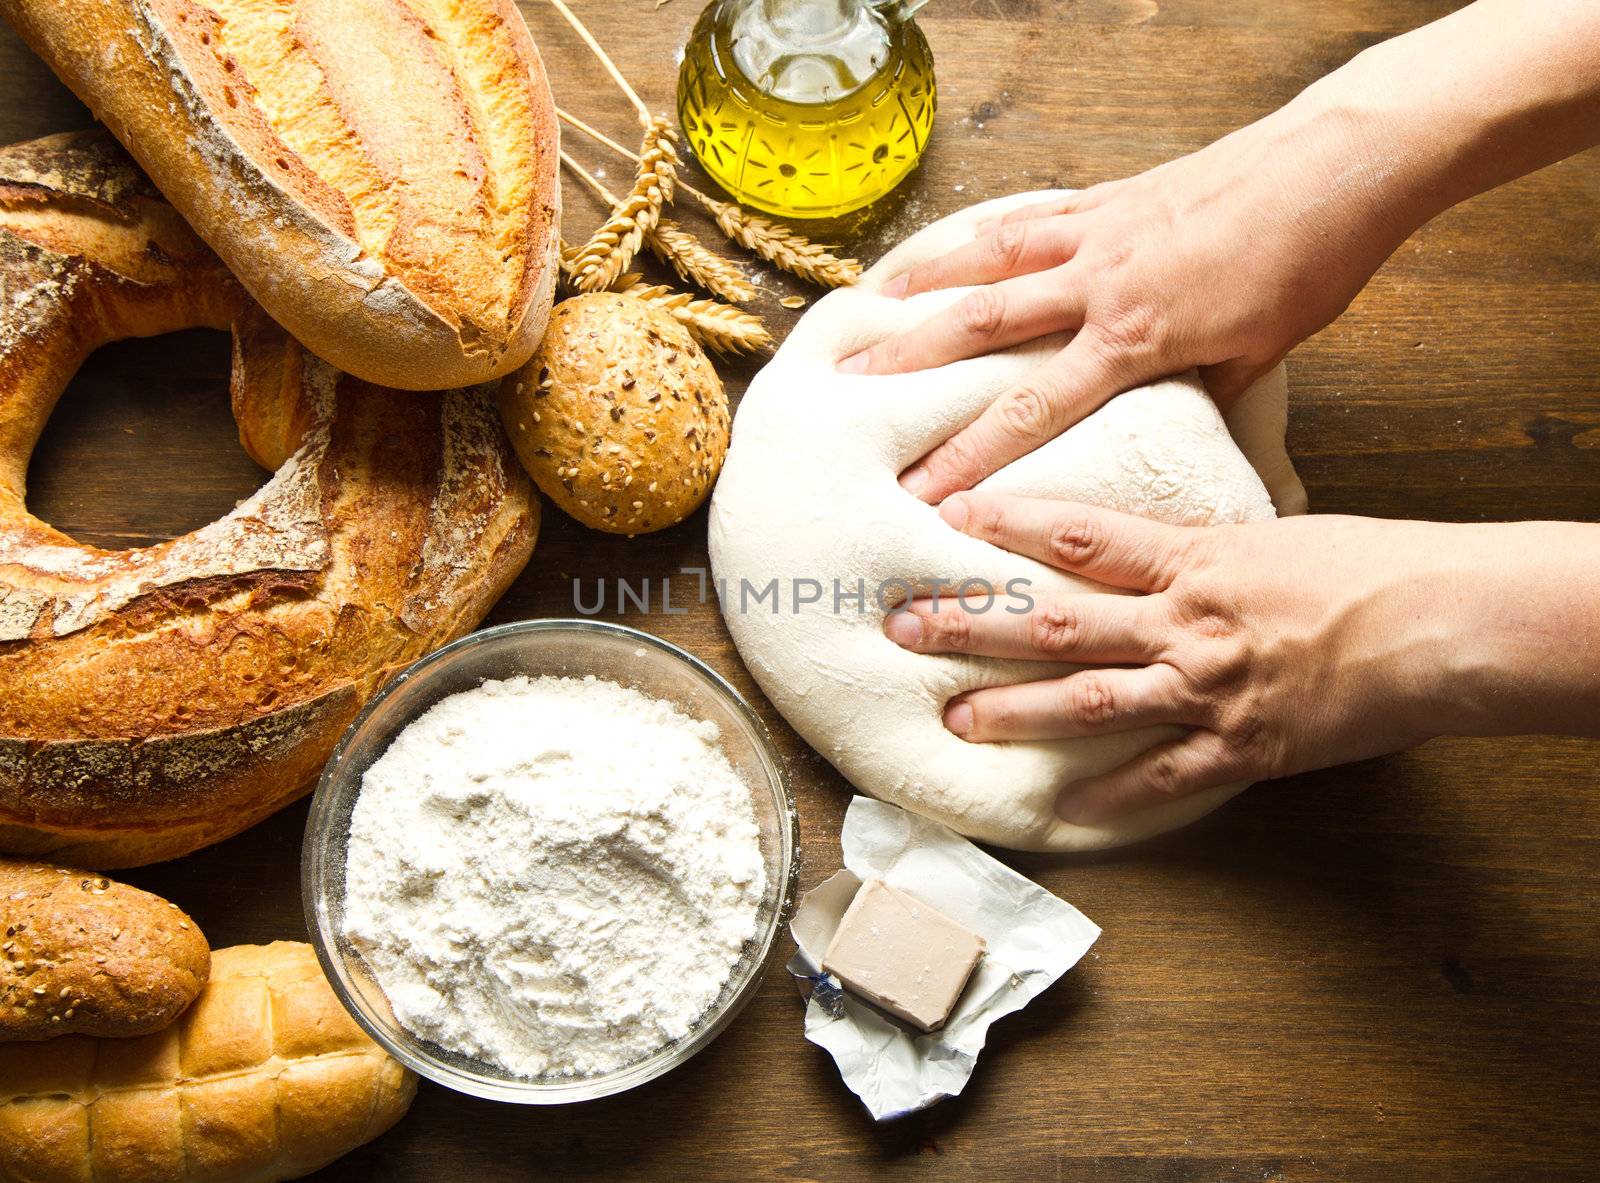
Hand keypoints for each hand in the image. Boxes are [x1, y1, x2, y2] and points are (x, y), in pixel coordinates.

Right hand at [840, 100, 1409, 502]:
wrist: (1334, 167)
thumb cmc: (1304, 267)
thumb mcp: (1259, 358)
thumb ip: (1204, 400)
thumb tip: (1184, 445)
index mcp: (1134, 338)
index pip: (1033, 409)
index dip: (972, 452)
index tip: (924, 488)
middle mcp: (1098, 283)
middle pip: (983, 327)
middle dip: (912, 362)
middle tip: (853, 386)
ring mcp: (1097, 232)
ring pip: (990, 260)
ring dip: (926, 284)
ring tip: (871, 305)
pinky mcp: (1110, 196)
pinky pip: (1029, 216)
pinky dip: (983, 232)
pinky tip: (955, 244)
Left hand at [880, 493, 1583, 824]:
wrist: (1438, 624)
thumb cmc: (1366, 566)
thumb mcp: (1270, 533)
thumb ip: (1200, 543)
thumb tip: (1150, 537)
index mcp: (1192, 561)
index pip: (1083, 537)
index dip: (1012, 526)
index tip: (948, 516)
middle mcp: (1183, 625)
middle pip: (1058, 622)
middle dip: (975, 625)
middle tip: (906, 626)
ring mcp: (1205, 689)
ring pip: (1088, 702)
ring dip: (1014, 713)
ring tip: (952, 720)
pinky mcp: (1237, 746)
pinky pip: (1160, 776)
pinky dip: (1110, 795)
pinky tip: (1062, 811)